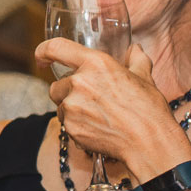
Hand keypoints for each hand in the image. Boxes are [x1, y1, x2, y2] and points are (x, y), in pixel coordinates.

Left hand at [39, 41, 187, 179]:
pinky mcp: (71, 128)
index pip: (56, 48)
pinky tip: (97, 129)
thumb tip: (135, 49)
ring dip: (71, 110)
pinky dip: (76, 126)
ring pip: (60, 106)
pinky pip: (66, 124)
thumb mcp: (144, 77)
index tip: (42, 58)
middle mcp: (79, 82)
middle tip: (91, 101)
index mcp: (95, 63)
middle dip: (68, 92)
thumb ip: (136, 59)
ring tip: (97, 116)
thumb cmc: (148, 109)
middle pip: (56, 85)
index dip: (44, 51)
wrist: (148, 142)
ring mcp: (72, 106)